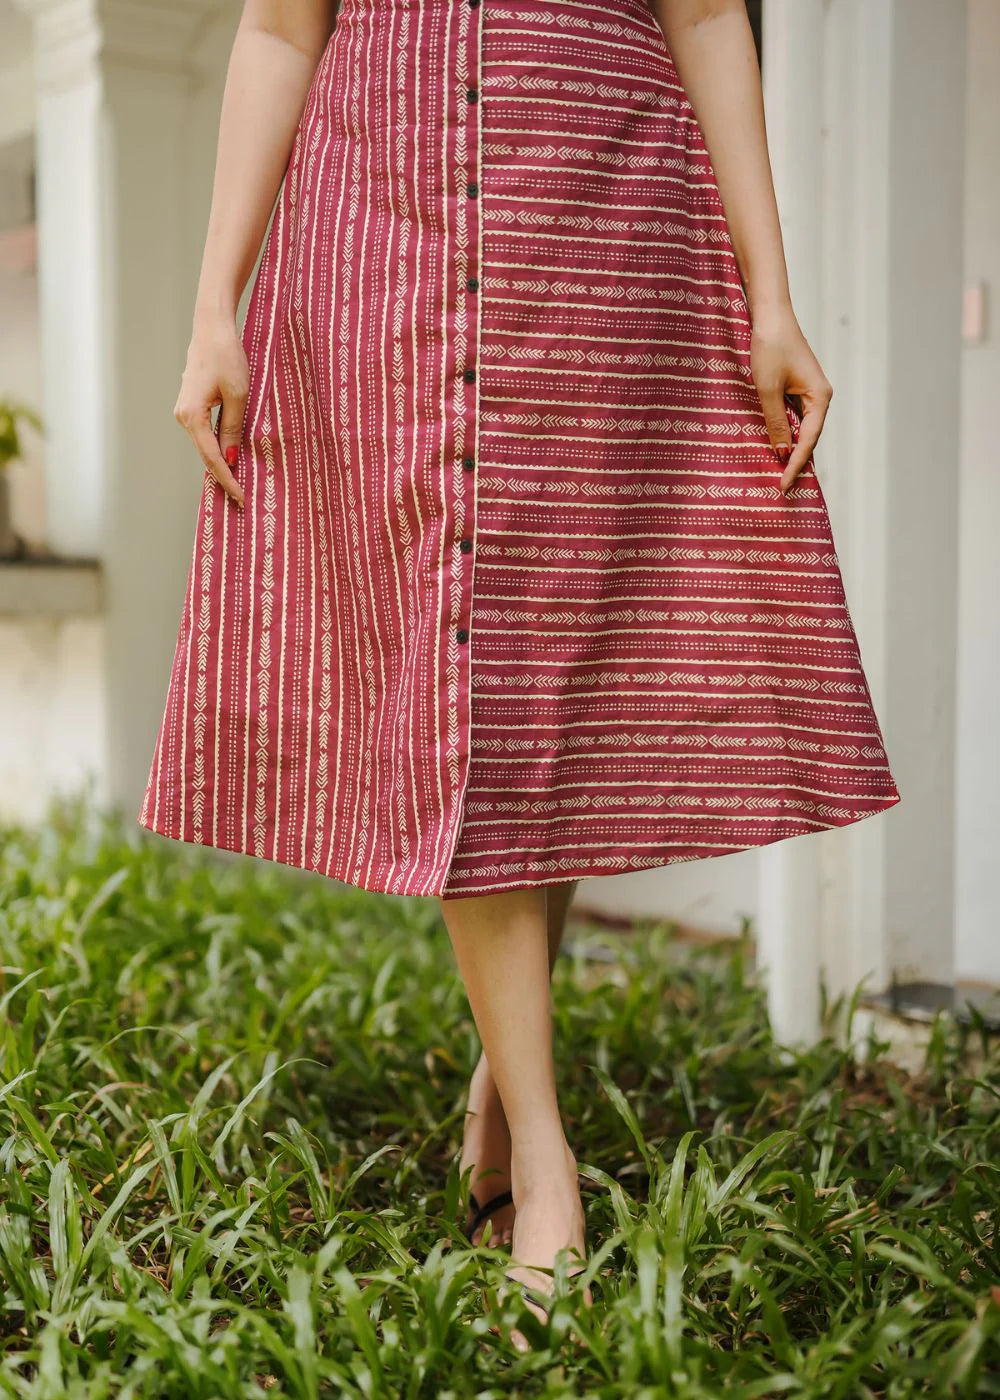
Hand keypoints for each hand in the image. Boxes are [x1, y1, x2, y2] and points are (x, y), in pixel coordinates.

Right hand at [173, 313, 248, 508]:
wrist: (212, 329)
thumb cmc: (227, 357)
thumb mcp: (238, 396)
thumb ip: (233, 429)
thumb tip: (231, 459)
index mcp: (192, 415)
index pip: (211, 457)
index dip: (227, 478)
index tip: (240, 497)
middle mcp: (183, 416)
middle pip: (205, 454)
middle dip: (223, 476)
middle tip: (240, 498)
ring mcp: (184, 410)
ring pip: (204, 445)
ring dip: (220, 463)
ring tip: (237, 483)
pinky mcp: (191, 405)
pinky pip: (204, 433)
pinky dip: (217, 447)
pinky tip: (229, 458)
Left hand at [749, 303, 832, 494]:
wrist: (770, 315)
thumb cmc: (770, 348)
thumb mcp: (768, 390)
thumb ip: (776, 423)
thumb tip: (782, 452)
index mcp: (820, 397)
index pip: (809, 440)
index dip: (796, 464)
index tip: (783, 485)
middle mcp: (820, 396)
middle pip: (809, 437)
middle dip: (796, 461)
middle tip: (782, 487)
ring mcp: (810, 391)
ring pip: (801, 427)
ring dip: (790, 448)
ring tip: (778, 472)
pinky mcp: (798, 386)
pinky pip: (793, 415)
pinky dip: (785, 431)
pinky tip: (775, 444)